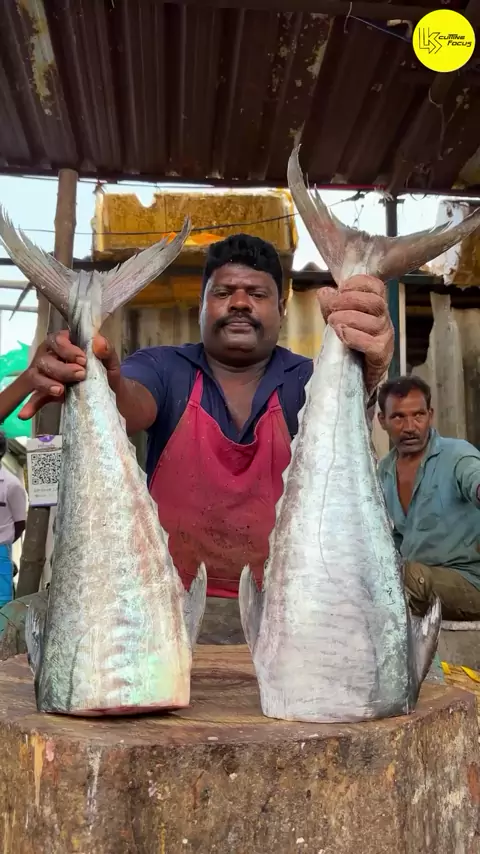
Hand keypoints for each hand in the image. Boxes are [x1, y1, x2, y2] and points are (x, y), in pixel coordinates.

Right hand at [19, 330, 120, 419]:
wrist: (111, 397)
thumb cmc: (107, 374)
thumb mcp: (111, 363)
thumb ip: (107, 352)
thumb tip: (99, 342)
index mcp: (65, 345)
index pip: (57, 340)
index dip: (66, 349)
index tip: (82, 360)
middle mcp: (51, 357)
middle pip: (45, 359)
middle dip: (61, 369)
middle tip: (80, 375)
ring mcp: (46, 375)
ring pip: (36, 377)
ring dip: (45, 384)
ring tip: (60, 391)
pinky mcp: (46, 394)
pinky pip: (36, 398)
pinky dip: (31, 406)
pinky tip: (25, 414)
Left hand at [317, 274, 393, 392]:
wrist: (355, 376)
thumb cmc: (349, 344)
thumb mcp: (337, 320)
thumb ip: (330, 306)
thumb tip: (324, 292)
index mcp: (376, 307)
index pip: (377, 287)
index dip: (359, 283)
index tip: (341, 288)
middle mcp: (384, 320)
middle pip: (375, 302)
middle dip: (350, 300)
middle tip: (332, 308)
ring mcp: (385, 338)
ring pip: (373, 322)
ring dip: (348, 319)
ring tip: (332, 322)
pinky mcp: (381, 356)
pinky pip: (371, 344)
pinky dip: (354, 337)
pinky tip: (342, 335)